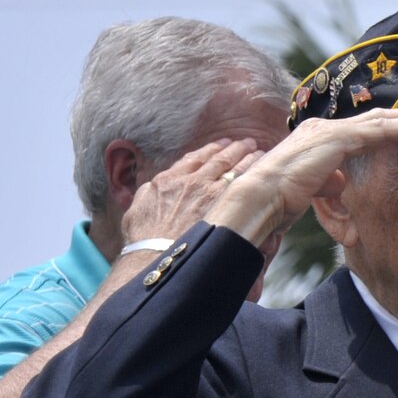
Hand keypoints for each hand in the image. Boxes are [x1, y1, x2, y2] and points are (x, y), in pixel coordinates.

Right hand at [122, 139, 265, 248]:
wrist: (159, 254)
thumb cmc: (144, 239)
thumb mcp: (137, 209)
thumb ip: (148, 194)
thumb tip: (153, 188)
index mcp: (168, 180)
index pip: (193, 159)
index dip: (209, 150)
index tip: (220, 145)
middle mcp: (190, 182)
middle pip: (217, 160)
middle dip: (233, 149)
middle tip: (246, 142)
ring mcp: (209, 193)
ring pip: (232, 169)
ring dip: (247, 158)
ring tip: (258, 151)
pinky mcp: (225, 207)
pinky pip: (241, 184)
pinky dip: (251, 173)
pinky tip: (260, 170)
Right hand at [205, 104, 397, 248]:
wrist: (261, 198)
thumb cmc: (282, 199)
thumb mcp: (315, 189)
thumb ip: (330, 183)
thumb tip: (341, 185)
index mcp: (322, 139)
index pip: (365, 129)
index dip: (392, 126)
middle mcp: (326, 128)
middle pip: (376, 119)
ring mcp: (329, 131)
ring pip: (379, 121)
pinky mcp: (333, 139)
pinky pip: (375, 132)